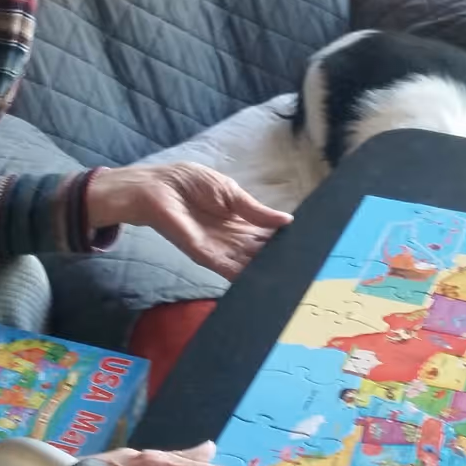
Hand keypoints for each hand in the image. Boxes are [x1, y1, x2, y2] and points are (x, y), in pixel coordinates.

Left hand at [87, 162, 292, 277]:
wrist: (159, 187)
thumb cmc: (191, 184)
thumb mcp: (232, 193)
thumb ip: (257, 211)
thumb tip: (288, 221)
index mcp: (240, 221)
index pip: (265, 237)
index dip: (282, 243)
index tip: (306, 250)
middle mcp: (231, 239)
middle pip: (259, 254)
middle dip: (277, 261)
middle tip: (304, 270)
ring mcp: (218, 249)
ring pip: (247, 265)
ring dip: (264, 272)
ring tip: (289, 280)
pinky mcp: (203, 254)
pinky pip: (227, 269)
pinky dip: (243, 276)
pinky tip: (260, 281)